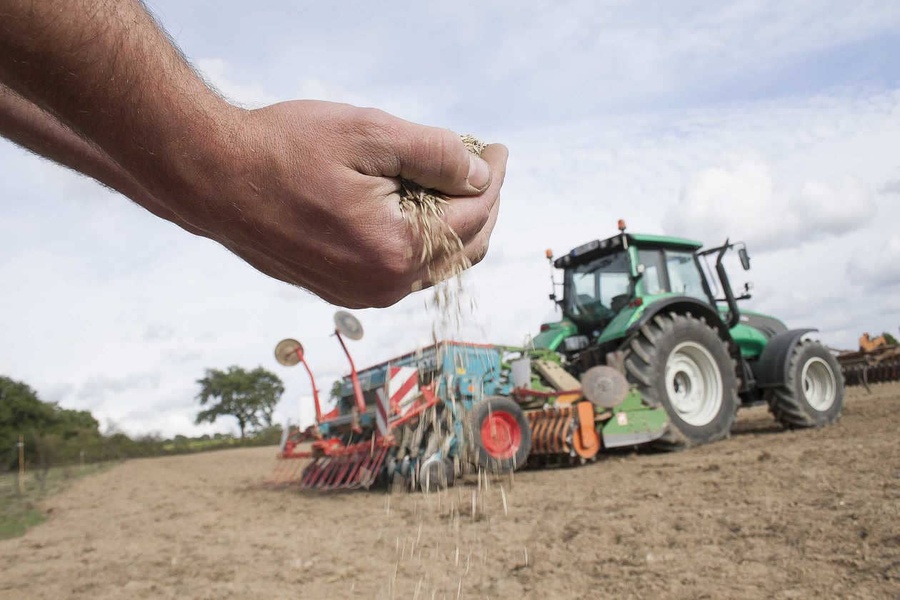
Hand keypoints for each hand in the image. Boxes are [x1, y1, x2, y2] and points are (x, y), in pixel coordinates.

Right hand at [176, 100, 507, 307]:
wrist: (213, 178)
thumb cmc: (282, 151)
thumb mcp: (368, 135)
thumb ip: (436, 156)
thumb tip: (479, 175)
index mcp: (395, 251)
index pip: (472, 217)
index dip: (493, 180)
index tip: (495, 151)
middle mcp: (382, 285)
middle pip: (462, 249)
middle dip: (482, 204)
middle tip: (482, 166)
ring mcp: (361, 293)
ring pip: (434, 263)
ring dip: (453, 223)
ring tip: (452, 181)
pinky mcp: (342, 288)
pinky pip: (402, 269)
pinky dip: (421, 238)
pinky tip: (414, 204)